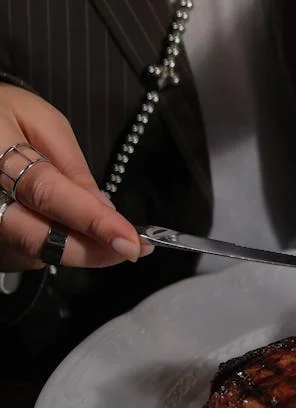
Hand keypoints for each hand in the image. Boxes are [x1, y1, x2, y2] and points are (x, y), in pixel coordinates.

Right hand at [0, 83, 150, 271]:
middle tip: (131, 248)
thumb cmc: (7, 113)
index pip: (47, 195)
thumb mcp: (44, 123)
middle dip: (91, 251)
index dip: (92, 221)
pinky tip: (70, 229)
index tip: (130, 243)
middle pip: (36, 238)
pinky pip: (23, 254)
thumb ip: (73, 168)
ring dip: (77, 249)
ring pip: (33, 252)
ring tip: (105, 232)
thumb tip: (105, 209)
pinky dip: (55, 246)